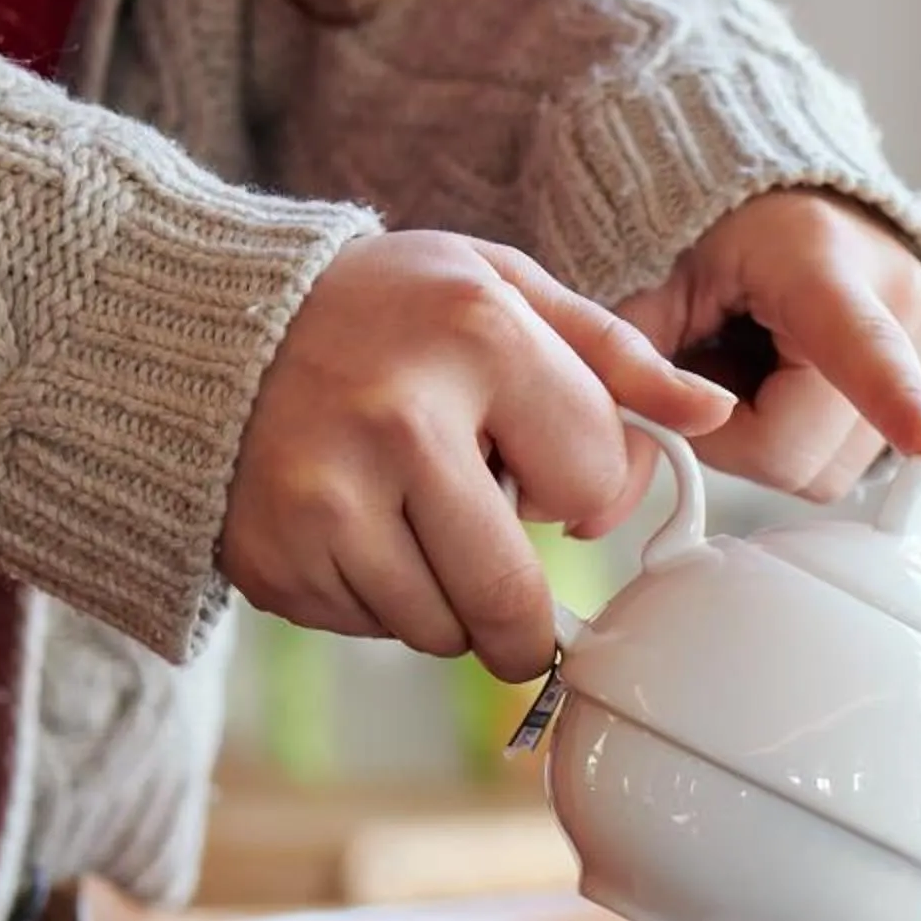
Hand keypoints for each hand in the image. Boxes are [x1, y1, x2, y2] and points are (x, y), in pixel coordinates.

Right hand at [225, 229, 734, 678]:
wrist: (208, 319)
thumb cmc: (383, 306)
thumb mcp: (501, 290)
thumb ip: (614, 356)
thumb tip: (713, 412)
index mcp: (477, 338)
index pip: (591, 485)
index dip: (579, 486)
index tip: (544, 466)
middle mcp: (398, 421)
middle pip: (510, 600)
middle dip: (526, 619)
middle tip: (514, 597)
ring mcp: (323, 498)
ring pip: (438, 630)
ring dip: (446, 603)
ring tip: (410, 522)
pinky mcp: (273, 558)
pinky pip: (367, 630)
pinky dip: (376, 601)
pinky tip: (352, 529)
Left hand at [615, 190, 920, 501]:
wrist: (777, 192)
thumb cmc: (709, 226)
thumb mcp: (647, 279)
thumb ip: (633, 363)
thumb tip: (658, 456)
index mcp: (817, 259)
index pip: (860, 344)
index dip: (898, 404)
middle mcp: (894, 297)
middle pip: (805, 450)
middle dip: (733, 437)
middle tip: (704, 375)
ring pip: (828, 469)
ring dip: (771, 442)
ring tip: (752, 368)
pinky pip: (850, 457)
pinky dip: (804, 436)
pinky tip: (787, 380)